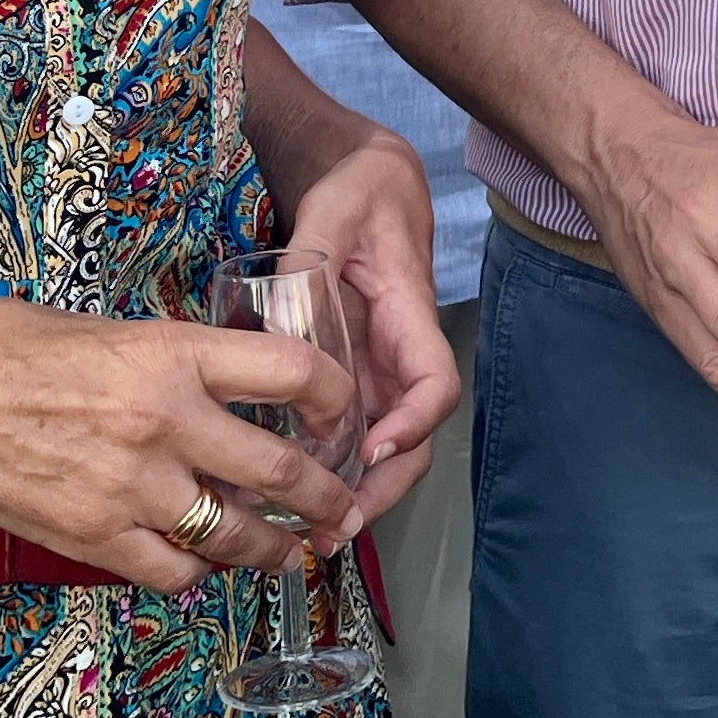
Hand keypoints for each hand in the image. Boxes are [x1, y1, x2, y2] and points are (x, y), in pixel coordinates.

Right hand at [0, 294, 363, 590]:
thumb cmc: (5, 347)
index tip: (342, 416)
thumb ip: (172, 356)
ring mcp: (132, 487)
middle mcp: (166, 422)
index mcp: (174, 353)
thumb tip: (218, 377)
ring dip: (274, 551)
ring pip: (235, 536)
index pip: (293, 372)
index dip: (335, 398)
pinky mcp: (96, 537)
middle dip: (325, 500)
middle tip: (340, 511)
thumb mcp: (107, 326)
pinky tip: (203, 565)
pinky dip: (197, 572)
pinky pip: (173, 571)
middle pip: (281, 473)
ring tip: (290, 554)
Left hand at [274, 134, 459, 522]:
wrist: (368, 184)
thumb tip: (284, 313)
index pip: (434, 383)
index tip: (375, 449)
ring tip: (311, 533)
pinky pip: (349, 433)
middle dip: (383, 487)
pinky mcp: (349, 377)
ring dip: (357, 492)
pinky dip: (330, 470)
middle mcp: (399, 356)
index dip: (413, 423)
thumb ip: (309, 257)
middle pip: (412, 438)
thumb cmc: (360, 192)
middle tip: (336, 526)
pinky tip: (289, 499)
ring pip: (382, 447)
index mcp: (410, 318)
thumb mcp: (334, 209)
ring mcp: (376, 371)